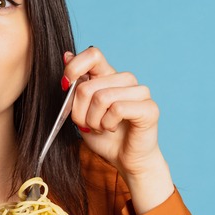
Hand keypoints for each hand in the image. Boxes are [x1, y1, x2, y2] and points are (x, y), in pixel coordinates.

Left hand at [63, 47, 173, 213]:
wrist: (125, 160)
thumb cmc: (104, 136)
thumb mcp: (81, 111)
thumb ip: (75, 85)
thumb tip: (67, 55)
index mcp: (109, 75)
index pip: (92, 53)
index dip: (74, 68)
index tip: (65, 86)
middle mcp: (126, 80)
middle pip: (88, 85)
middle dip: (79, 112)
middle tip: (87, 124)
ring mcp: (140, 92)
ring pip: (101, 98)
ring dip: (93, 120)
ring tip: (100, 127)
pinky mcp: (149, 108)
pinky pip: (116, 109)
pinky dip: (107, 123)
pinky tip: (112, 128)